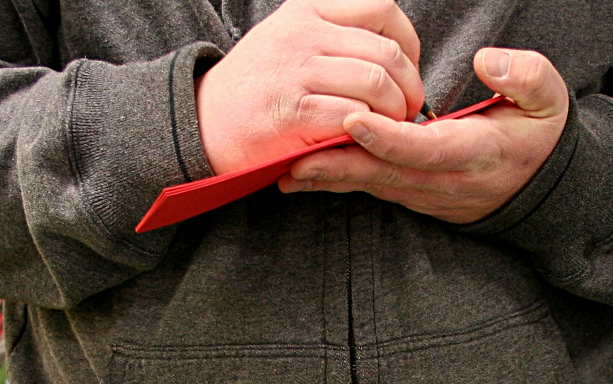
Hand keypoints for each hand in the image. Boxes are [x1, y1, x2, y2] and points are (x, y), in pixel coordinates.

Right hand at [195, 0, 424, 174]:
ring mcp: (297, 72)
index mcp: (307, 9)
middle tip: (406, 111)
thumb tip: (393, 48)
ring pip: (378, 84)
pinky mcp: (294, 114)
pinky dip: (371, 133)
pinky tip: (365, 140)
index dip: (408, 43)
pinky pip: (356, 117)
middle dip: (409, 88)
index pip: (382, 9)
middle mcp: (302, 34)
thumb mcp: (289, 38)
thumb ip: (334, 33)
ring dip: (395, 114)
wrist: (203, 123)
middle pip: (387, 53)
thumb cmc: (256, 88)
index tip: (406, 70)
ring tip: (389, 128)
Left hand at [280, 47, 569, 222]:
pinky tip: (299, 173)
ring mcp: (423, 190)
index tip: (354, 119)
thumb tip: (489, 61)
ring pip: (371, 184)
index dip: (389, 138)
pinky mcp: (409, 191)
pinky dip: (335, 180)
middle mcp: (444, 178)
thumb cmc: (538, 135)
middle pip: (384, 172)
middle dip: (340, 165)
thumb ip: (527, 77)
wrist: (540, 190)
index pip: (426, 149)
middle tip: (296, 156)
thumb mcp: (550, 101)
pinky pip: (369, 186)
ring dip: (329, 177)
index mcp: (476, 152)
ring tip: (286, 167)